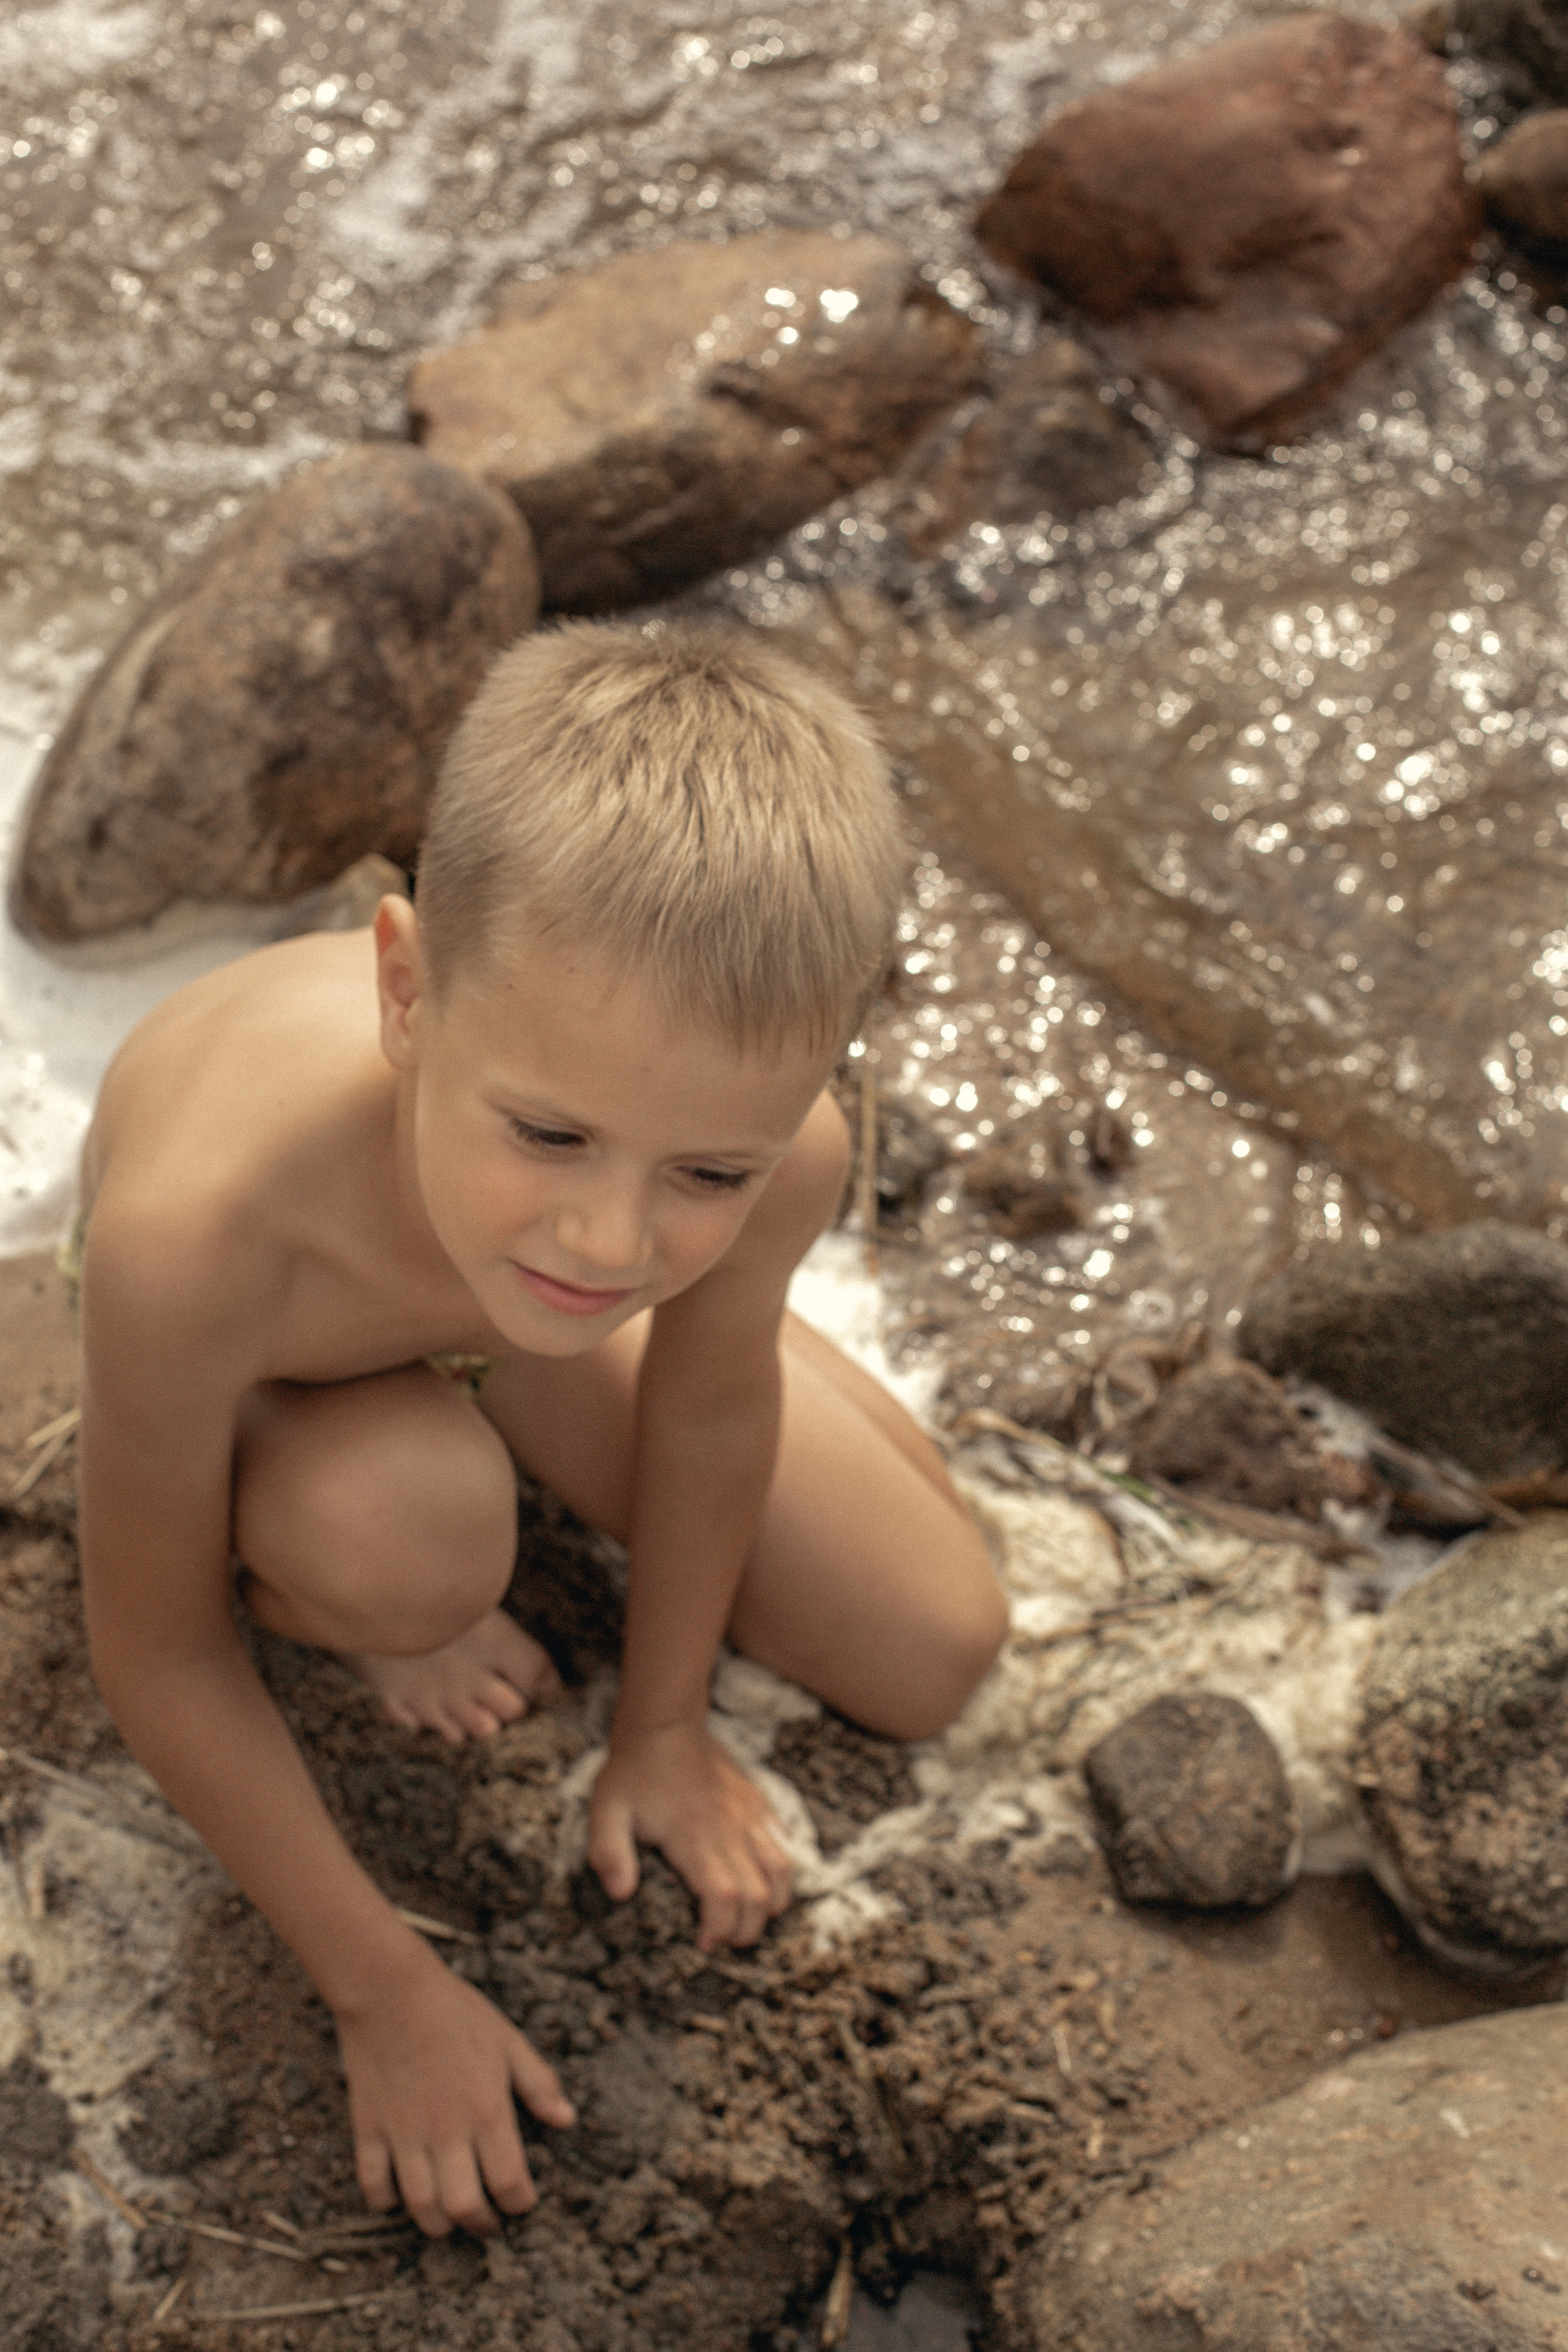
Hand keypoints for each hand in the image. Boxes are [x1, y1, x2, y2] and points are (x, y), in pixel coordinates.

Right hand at [336, 1941, 574, 2235]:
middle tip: (486, 2221)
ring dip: (437, 2223)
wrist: (390, 1989)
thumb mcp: (509, 2040)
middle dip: (479, 2225)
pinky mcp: (369, 2129)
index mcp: (487, 2111)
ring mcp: (404, 2134)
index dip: (520, 2204)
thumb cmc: (455, 2011)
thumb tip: (567, 2120)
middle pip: (463, 2208)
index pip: (510, 2184)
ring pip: (420, 2206)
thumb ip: (539, 2084)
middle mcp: (446, 2132)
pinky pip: (372, 2185)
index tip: (522, 2202)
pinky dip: (385, 2200)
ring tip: (448, 2217)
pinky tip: (399, 2194)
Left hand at [588, 1720, 793, 1951]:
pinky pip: (783, 1845)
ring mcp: (748, 1815)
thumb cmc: (632, 1772)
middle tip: (724, 1939)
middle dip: (747, 1930)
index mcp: (694, 1837)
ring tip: (748, 1918)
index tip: (705, 1943)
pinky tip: (762, 1882)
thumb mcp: (605, 1811)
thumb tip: (621, 1894)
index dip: (721, 1930)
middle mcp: (729, 1829)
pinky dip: (781, 1873)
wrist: (664, 1724)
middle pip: (759, 1897)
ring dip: (771, 1905)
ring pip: (782, 1873)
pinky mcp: (758, 1804)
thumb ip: (609, 1853)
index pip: (725, 1898)